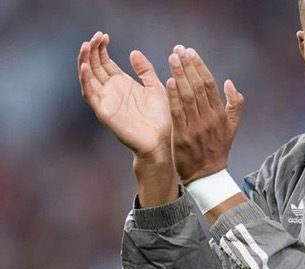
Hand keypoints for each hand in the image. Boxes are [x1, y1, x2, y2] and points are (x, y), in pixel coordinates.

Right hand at [78, 31, 170, 160]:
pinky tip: (85, 67)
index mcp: (122, 84)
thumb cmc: (161, 117)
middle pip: (94, 67)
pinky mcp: (104, 113)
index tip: (103, 35)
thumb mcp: (154, 87)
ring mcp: (106, 102)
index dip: (101, 48)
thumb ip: (145, 70)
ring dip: (84, 62)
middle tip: (95, 36)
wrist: (162, 140)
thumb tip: (133, 52)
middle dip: (92, 51)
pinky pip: (91, 95)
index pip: (104, 62)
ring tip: (86, 46)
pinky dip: (86, 81)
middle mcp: (111, 92)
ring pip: (88, 79)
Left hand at [166, 45, 244, 183]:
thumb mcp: (232, 127)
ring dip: (179, 75)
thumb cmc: (218, 149)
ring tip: (172, 58)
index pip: (209, 84)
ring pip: (188, 96)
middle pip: (198, 86)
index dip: (199, 66)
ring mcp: (195, 127)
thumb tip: (229, 82)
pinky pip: (178, 112)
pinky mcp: (182, 136)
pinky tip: (169, 81)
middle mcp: (209, 118)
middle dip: (187, 65)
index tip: (190, 52)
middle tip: (178, 50)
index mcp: (221, 114)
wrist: (207, 175)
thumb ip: (235, 104)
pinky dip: (174, 96)